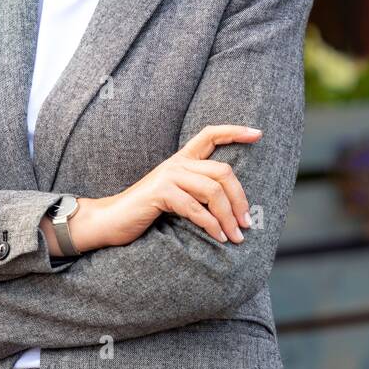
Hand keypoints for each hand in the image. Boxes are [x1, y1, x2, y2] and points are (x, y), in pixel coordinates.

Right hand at [79, 124, 260, 249]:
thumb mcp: (176, 195)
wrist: (110, 220)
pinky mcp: (160, 193)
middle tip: (246, 223)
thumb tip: (233, 206)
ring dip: (228, 217)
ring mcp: (168, 176)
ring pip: (212, 191)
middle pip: (222, 171)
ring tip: (236, 236)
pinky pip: (195, 208)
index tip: (258, 133)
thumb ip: (198, 191)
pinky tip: (218, 237)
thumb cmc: (146, 212)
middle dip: (240, 198)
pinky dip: (211, 225)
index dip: (235, 131)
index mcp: (182, 159)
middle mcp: (177, 163)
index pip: (211, 135)